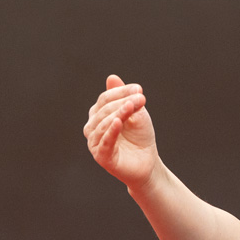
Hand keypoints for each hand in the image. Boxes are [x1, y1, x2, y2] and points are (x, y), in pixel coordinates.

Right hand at [83, 75, 158, 189]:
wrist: (148, 162)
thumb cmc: (139, 136)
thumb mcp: (135, 112)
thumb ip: (123, 97)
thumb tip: (112, 77)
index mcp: (98, 115)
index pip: (105, 99)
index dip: (121, 92)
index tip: (139, 90)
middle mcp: (92, 128)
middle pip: (103, 109)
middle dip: (123, 101)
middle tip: (141, 98)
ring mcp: (95, 143)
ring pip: (103, 124)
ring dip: (119, 113)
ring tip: (133, 106)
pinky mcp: (101, 156)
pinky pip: (104, 141)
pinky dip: (111, 131)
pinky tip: (118, 122)